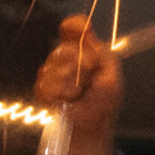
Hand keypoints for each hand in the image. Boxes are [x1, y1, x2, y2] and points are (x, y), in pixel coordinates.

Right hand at [32, 15, 122, 154]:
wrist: (88, 129)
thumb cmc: (102, 106)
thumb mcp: (112, 78)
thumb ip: (103, 55)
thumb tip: (88, 37)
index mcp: (87, 53)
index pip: (75, 30)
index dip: (73, 26)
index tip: (71, 27)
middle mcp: (67, 60)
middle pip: (64, 49)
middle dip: (78, 66)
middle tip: (87, 82)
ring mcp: (53, 74)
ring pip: (52, 66)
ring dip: (69, 83)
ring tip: (76, 95)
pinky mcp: (43, 89)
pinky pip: (44, 84)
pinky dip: (57, 94)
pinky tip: (65, 101)